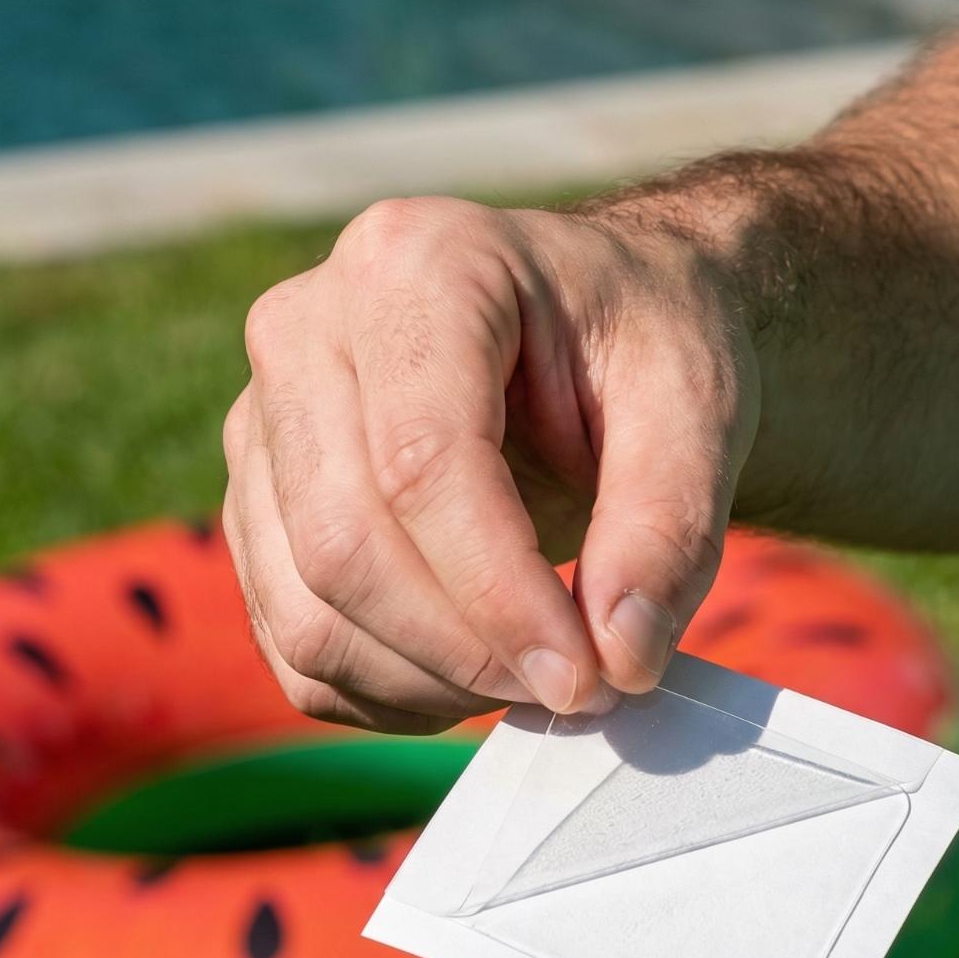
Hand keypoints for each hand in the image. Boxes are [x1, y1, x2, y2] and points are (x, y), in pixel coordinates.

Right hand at [223, 197, 757, 732]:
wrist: (597, 327)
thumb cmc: (644, 347)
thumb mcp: (697, 406)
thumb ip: (670, 529)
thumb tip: (621, 659)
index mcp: (420, 265)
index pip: (422, 464)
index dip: (501, 597)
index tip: (587, 678)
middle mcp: (308, 328)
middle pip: (345, 545)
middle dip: (468, 651)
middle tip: (579, 687)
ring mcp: (264, 419)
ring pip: (307, 609)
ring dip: (430, 684)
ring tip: (537, 674)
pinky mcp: (260, 501)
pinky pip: (294, 642)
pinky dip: (388, 692)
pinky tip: (475, 673)